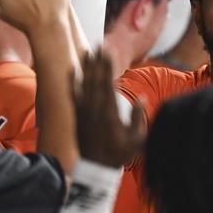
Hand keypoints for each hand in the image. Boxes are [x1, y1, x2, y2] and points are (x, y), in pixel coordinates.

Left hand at [74, 50, 146, 167]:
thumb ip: (138, 118)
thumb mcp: (136, 140)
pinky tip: (72, 69)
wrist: (95, 169)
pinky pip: (73, 95)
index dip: (108, 66)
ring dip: (86, 67)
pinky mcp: (77, 116)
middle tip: (99, 43)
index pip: (108, 84)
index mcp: (110, 113)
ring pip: (84, 85)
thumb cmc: (119, 154)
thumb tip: (141, 97)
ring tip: (88, 50)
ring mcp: (84, 112)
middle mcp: (95, 110)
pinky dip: (72, 81)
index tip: (109, 51)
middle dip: (97, 61)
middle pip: (95, 80)